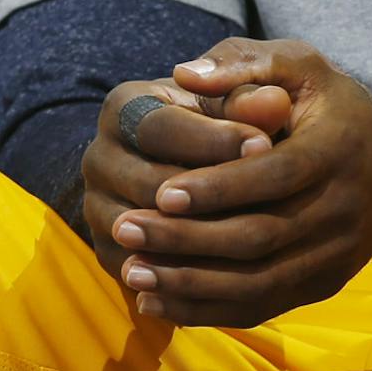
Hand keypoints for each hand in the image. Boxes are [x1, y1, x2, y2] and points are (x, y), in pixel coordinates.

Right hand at [83, 74, 288, 303]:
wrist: (188, 160)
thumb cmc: (221, 119)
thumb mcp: (234, 99)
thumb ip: (251, 98)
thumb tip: (274, 102)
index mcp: (124, 109)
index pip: (160, 127)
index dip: (214, 138)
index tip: (266, 145)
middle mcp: (99, 157)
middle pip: (147, 184)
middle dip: (207, 193)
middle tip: (267, 198)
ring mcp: (97, 208)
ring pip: (142, 232)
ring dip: (197, 237)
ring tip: (254, 234)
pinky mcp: (110, 250)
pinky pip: (143, 269)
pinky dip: (185, 272)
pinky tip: (234, 268)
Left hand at [103, 38, 371, 327]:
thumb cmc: (330, 109)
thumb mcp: (302, 68)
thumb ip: (247, 64)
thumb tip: (184, 74)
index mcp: (341, 148)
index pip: (275, 175)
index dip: (217, 187)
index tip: (159, 190)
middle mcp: (347, 208)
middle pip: (260, 236)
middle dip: (186, 236)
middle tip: (124, 226)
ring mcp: (337, 254)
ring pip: (256, 282)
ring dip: (188, 282)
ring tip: (131, 270)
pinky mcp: (323, 286)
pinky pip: (260, 307)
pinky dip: (205, 311)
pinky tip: (157, 300)